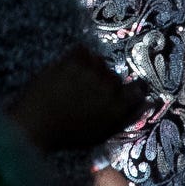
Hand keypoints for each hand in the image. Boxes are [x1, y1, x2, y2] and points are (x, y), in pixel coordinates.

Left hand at [5, 44, 149, 153]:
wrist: (35, 125)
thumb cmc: (68, 135)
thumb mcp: (102, 132)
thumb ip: (127, 117)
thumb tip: (149, 102)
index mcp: (116, 108)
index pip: (138, 89)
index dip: (134, 88)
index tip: (127, 89)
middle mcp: (107, 88)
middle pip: (114, 75)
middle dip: (104, 81)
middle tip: (87, 92)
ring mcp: (90, 73)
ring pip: (98, 60)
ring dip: (90, 68)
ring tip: (76, 81)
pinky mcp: (72, 61)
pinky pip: (81, 50)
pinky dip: (77, 57)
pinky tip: (69, 70)